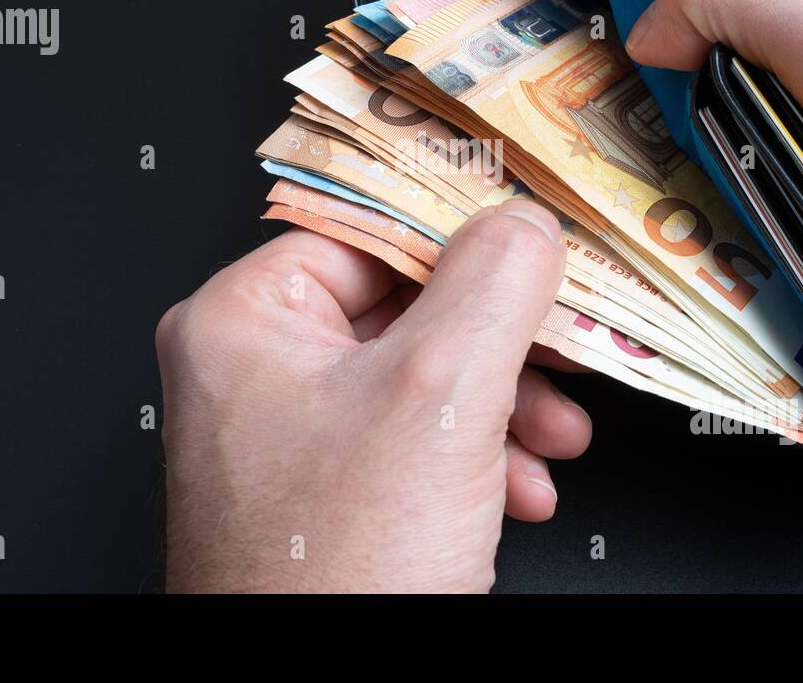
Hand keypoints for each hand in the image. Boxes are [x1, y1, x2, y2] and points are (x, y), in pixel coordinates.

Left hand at [156, 199, 591, 592]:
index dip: (461, 239)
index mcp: (242, 322)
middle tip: (560, 354)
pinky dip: (474, 461)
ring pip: (422, 383)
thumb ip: (492, 286)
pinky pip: (412, 445)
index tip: (529, 245)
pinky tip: (516, 492)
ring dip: (502, 409)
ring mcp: (288, 441)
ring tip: (551, 443)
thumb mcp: (439, 398)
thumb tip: (521, 225)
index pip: (369, 232)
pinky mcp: (324, 498)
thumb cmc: (330, 577)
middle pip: (407, 310)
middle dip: (500, 348)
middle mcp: (254, 374)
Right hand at [625, 0, 802, 327]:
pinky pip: (769, 156)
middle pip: (707, 36)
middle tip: (657, 130)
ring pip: (734, 106)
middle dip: (670, 82)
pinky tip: (750, 206)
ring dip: (706, 143)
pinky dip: (747, 181)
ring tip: (701, 179)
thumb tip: (652, 24)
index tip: (618, 45)